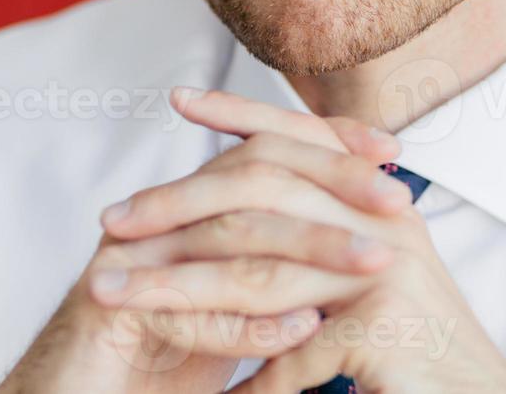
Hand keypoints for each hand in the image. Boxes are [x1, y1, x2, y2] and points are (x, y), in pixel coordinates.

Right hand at [0, 93, 398, 393]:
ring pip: (229, 236)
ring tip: (374, 263)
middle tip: (398, 204)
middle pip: (253, 175)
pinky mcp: (107, 306)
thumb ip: (286, 261)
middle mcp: (159, 217)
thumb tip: (367, 226)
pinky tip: (302, 328)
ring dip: (310, 249)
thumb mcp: (242, 302)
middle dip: (332, 186)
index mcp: (188, 205)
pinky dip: (248, 323)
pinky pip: (185, 305)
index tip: (393, 156)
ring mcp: (129, 257)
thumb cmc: (167, 359)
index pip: (266, 150)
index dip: (329, 146)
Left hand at [94, 89, 505, 392]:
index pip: (303, 138)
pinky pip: (288, 350)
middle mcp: (386, 220)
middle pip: (262, 195)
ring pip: (256, 274)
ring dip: (172, 289)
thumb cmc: (411, 348)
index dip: (242, 113)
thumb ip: (316, 237)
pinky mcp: (381, 328)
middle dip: (177, 205)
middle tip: (111, 221)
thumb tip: (243, 202)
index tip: (180, 99)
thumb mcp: (362, 277)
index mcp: (377, 201)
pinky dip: (246, 380)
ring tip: (109, 296)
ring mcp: (385, 270)